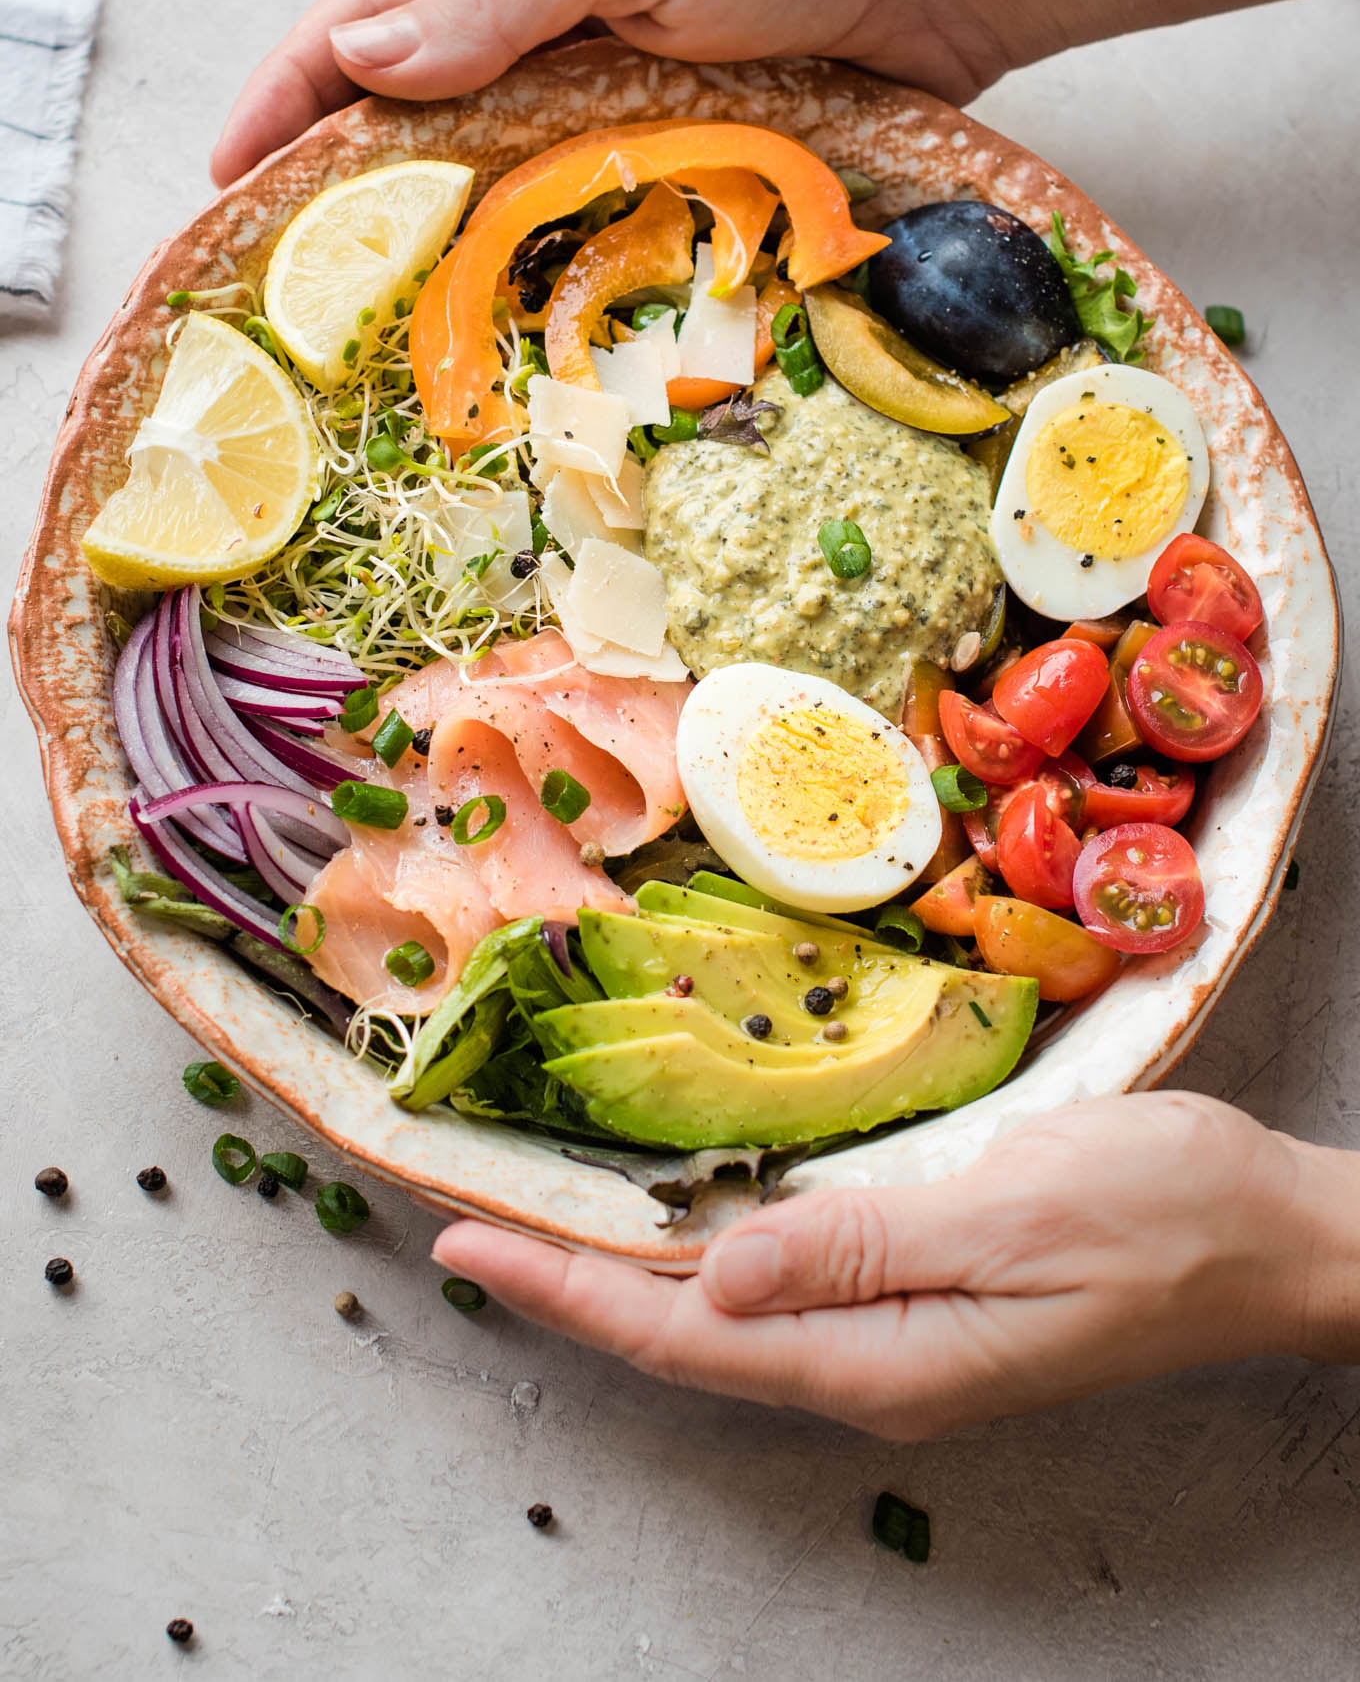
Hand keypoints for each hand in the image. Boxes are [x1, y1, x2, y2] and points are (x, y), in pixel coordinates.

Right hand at [214, 0, 1359, 190]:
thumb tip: (364, 59)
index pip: (365, 11)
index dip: (289, 90)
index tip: (230, 175)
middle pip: (412, 92)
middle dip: (346, 170)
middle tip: (290, 267)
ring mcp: (605, 70)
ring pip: (485, 153)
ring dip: (432, 219)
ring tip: (374, 301)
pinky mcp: (665, 128)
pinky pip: (569, 191)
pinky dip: (525, 237)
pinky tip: (498, 290)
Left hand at [432, 1093, 1359, 1438]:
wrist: (1273, 1239)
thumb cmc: (1166, 1217)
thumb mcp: (1016, 1215)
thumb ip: (865, 1248)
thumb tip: (725, 1274)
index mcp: (886, 1358)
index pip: (686, 1331)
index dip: (567, 1292)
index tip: (463, 1246)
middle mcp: (876, 1365)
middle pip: (686, 1332)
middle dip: (568, 1285)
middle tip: (465, 1226)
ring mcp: (901, 1340)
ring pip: (728, 1312)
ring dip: (625, 1270)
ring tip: (533, 1225)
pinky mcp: (923, 1298)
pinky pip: (785, 1285)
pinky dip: (705, 1252)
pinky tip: (674, 1220)